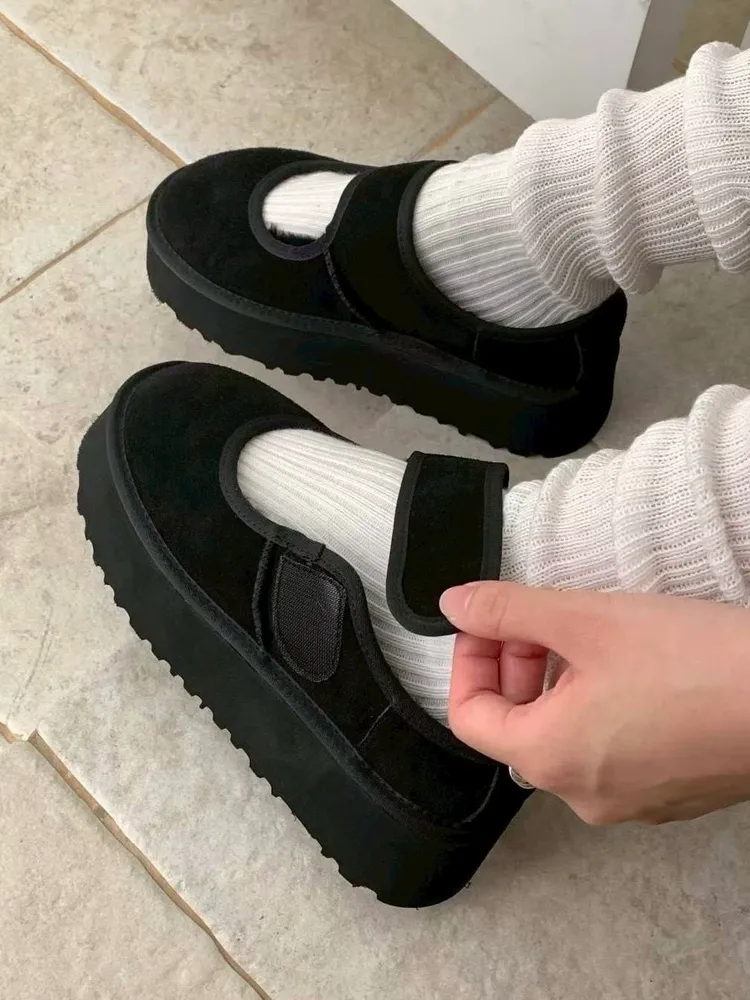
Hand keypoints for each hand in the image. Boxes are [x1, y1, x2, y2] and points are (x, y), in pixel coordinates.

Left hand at [441, 582, 749, 824]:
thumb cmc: (692, 661)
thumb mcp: (586, 619)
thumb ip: (508, 610)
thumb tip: (455, 604)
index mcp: (550, 758)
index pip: (468, 717)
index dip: (468, 661)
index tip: (487, 622)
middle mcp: (582, 794)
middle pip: (516, 728)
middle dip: (515, 666)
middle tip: (540, 620)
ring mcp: (629, 801)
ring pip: (563, 739)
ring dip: (556, 685)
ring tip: (586, 637)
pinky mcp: (668, 793)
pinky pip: (608, 752)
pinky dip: (597, 710)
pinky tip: (629, 671)